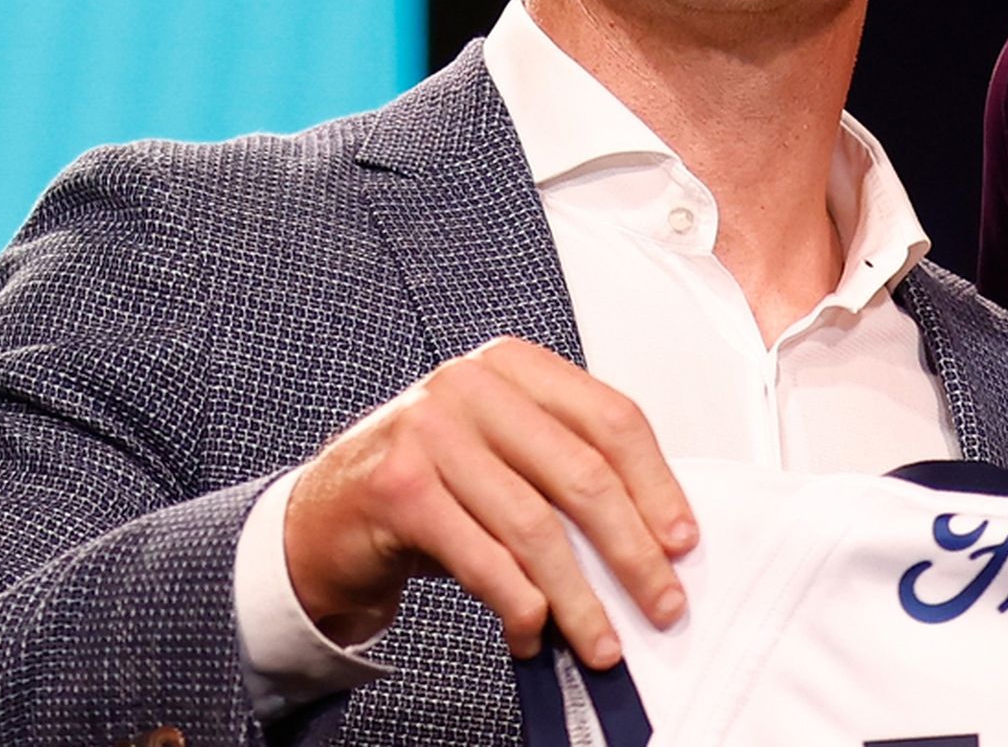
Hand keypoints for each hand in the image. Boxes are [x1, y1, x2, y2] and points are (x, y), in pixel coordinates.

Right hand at [283, 336, 695, 666]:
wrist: (324, 517)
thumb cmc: (431, 486)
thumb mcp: (504, 459)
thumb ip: (566, 475)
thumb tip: (654, 542)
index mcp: (516, 367)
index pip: (612, 419)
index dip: (657, 486)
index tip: (683, 542)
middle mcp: (474, 386)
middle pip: (582, 474)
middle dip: (632, 552)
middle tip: (661, 604)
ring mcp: (430, 431)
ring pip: (534, 527)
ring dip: (578, 598)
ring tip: (600, 641)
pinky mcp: (399, 487)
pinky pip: (482, 558)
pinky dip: (519, 606)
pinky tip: (534, 634)